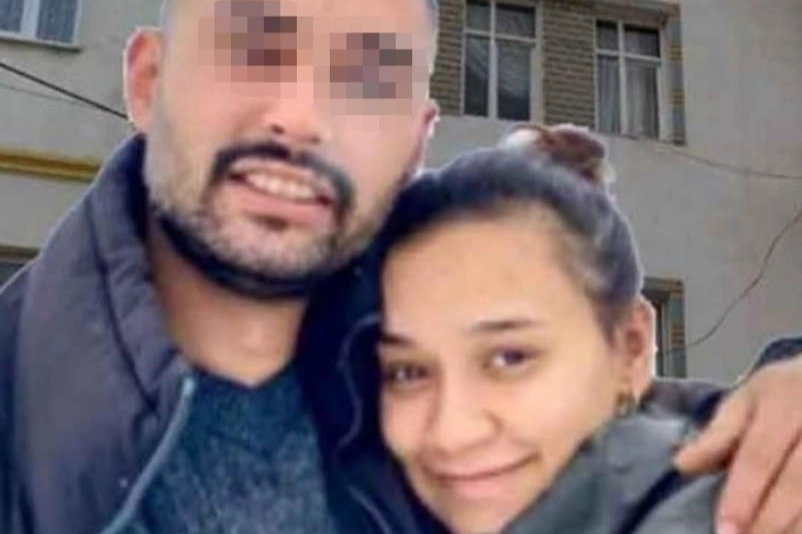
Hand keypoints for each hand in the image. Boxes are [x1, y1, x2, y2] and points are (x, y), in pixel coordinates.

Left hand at [674, 356, 801, 533]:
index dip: (742, 496)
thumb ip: (719, 433)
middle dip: (768, 520)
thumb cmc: (787, 392)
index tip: (725, 529)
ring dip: (794, 527)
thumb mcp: (748, 397)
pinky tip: (793, 532)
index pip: (759, 456)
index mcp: (785, 402)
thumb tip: (682, 464)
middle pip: (795, 483)